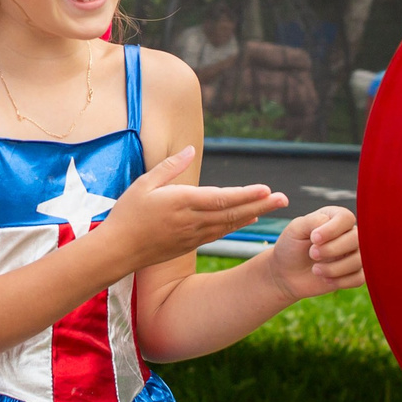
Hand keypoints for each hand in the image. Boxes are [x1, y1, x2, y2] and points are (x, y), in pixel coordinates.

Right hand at [99, 146, 283, 270]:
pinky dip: (237, 225)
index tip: (265, 189)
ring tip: (272, 206)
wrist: (117, 251)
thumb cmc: (127, 214)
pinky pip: (219, 233)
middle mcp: (192, 220)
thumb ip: (170, 167)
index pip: (221, 198)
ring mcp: (192, 235)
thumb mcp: (144, 184)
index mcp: (181, 202)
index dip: (245, 194)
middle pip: (232, 212)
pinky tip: (248, 219)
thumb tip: (191, 150)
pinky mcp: (189, 244)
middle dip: (260, 204)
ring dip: (253, 214)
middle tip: (283, 199)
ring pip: (229, 224)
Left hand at [267, 206, 362, 298]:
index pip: (346, 218)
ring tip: (315, 269)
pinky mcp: (353, 273)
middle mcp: (347, 234)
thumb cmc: (291, 247)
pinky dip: (341, 281)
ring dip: (335, 268)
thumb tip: (329, 222)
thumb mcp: (295, 229)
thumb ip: (313, 220)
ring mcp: (352, 254)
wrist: (286, 274)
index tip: (313, 239)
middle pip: (357, 238)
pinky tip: (325, 279)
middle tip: (312, 254)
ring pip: (359, 260)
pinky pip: (359, 278)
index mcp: (334, 218)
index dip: (332, 229)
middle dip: (333, 249)